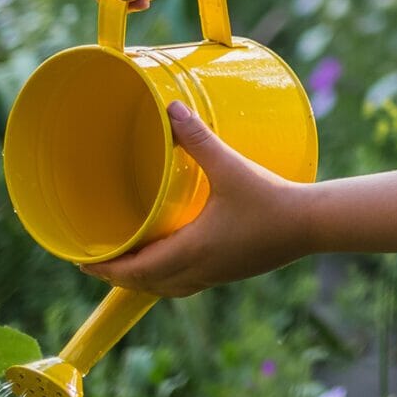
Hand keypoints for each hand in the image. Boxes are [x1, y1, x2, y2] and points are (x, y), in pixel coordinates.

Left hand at [78, 102, 317, 297]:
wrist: (312, 225)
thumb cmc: (272, 199)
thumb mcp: (230, 166)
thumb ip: (198, 139)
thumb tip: (172, 109)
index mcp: (192, 251)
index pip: (137, 271)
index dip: (107, 270)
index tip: (84, 263)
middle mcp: (200, 269)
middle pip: (147, 285)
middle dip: (120, 277)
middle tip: (98, 260)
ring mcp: (217, 274)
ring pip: (168, 288)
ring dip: (144, 280)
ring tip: (129, 262)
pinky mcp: (230, 270)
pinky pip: (187, 282)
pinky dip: (168, 277)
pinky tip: (172, 257)